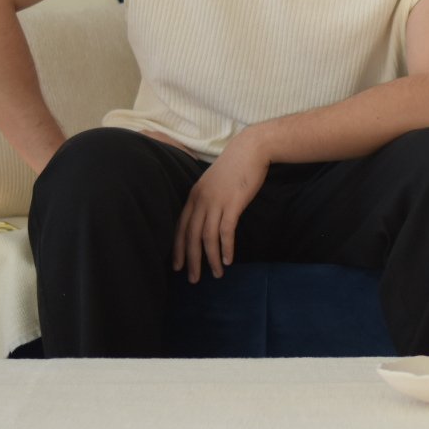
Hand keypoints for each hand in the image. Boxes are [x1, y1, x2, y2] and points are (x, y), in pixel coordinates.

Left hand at [172, 130, 268, 283]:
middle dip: (191, 260)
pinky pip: (226, 231)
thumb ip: (207, 198)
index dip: (178, 249)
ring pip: (207, 237)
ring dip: (210, 259)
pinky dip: (226, 248)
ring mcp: (216, 202)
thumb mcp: (213, 182)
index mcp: (194, 195)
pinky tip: (228, 260)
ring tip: (217, 274)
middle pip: (191, 236)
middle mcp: (201, 200)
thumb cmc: (235, 165)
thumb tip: (206, 217)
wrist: (251, 149)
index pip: (181, 227)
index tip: (177, 266)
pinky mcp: (233, 204)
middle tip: (193, 279)